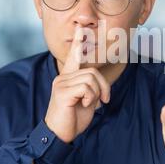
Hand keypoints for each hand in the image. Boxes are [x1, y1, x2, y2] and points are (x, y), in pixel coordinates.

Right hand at [44, 27, 110, 142]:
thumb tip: (99, 83)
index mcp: (68, 78)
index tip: (81, 28)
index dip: (78, 42)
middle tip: (105, 100)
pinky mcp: (62, 92)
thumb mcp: (86, 100)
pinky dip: (91, 98)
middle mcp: (63, 77)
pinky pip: (86, 87)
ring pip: (91, 78)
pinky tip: (83, 105)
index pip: (74, 56)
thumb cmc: (72, 119)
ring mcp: (61, 83)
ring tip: (90, 104)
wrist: (59, 135)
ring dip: (97, 94)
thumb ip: (90, 88)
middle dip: (104, 86)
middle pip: (92, 71)